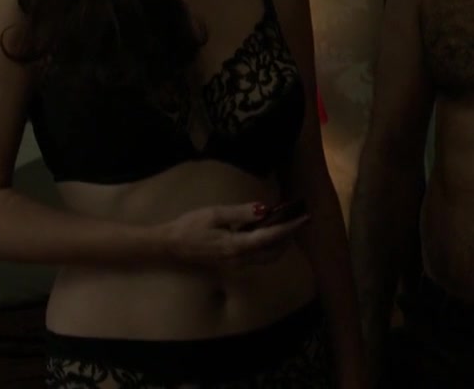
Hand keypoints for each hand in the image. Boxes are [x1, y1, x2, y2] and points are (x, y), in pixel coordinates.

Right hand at [160, 202, 309, 266]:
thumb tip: (265, 210)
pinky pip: (258, 257)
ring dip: (281, 242)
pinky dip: (269, 245)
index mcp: (236, 246)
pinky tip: (269, 231)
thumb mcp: (215, 214)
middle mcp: (240, 259)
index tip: (304, 218)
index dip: (290, 227)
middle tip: (300, 219)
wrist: (170, 245)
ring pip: (268, 257)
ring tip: (289, 223)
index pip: (270, 237)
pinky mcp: (233, 263)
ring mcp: (236, 264)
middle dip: (290, 236)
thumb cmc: (190, 226)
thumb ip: (241, 213)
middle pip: (274, 251)